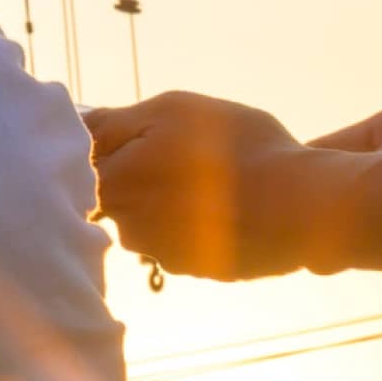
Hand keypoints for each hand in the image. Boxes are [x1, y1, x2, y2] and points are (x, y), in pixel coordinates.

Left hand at [84, 91, 337, 281]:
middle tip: (180, 152)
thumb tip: (77, 129)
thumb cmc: (236, 147)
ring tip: (210, 176)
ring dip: (167, 198)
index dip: (99, 148)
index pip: (81, 167)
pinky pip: (183, 238)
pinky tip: (227, 204)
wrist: (304, 206)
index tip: (122, 136)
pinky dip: (197, 221)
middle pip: (114, 194)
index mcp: (116, 185)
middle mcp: (131, 227)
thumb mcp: (172, 112)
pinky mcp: (199, 268)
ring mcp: (166, 252)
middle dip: (137, 172)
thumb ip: (114, 122)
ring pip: (149, 217)